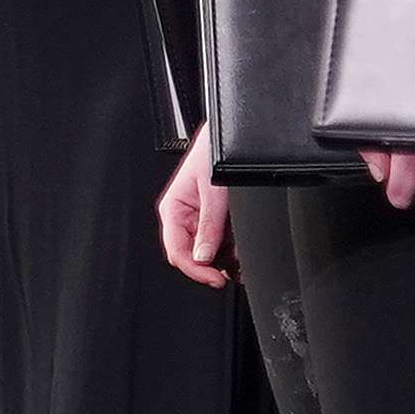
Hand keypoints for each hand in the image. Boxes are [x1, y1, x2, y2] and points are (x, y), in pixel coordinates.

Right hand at [157, 128, 234, 286]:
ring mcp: (199, 219)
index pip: (177, 252)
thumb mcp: (214, 191)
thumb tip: (203, 257)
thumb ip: (209, 225)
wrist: (226, 135)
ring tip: (239, 263)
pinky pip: (220, 242)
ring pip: (207, 252)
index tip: (215, 278)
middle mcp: (184, 217)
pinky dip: (230, 250)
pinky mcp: (215, 218)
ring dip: (223, 260)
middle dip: (210, 267)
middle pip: (191, 256)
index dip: (195, 270)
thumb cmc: (212, 152)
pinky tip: (240, 252)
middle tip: (230, 273)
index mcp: (173, 209)